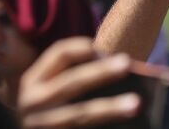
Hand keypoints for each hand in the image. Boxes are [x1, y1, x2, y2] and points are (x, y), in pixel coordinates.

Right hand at [18, 37, 139, 127]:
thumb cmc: (55, 108)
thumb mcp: (53, 89)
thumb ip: (80, 76)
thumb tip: (126, 71)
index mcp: (33, 80)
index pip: (60, 53)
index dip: (84, 47)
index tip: (107, 49)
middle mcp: (32, 102)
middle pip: (70, 82)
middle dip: (100, 73)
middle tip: (127, 65)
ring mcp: (39, 126)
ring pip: (79, 115)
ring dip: (110, 108)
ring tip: (136, 104)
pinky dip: (105, 128)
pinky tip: (125, 127)